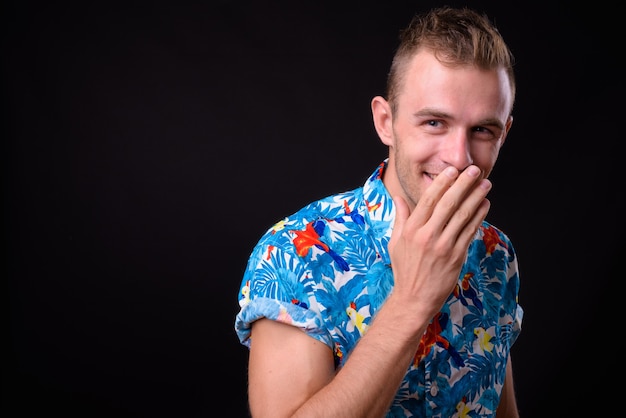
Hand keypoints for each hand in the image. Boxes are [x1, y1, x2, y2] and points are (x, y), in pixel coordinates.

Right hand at [387, 165, 491, 319]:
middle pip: (448, 204)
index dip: (442, 183)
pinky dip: (479, 216)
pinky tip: (485, 205)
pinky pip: (470, 231)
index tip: (452, 170)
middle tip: (474, 170)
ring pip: (462, 216)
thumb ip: (400, 218)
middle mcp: (427, 236)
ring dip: (476, 197)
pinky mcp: (456, 257)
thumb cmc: (405, 269)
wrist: (414, 298)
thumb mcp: (395, 242)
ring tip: (485, 184)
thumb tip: (398, 198)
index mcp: (411, 230)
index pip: (428, 200)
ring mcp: (443, 246)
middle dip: (463, 184)